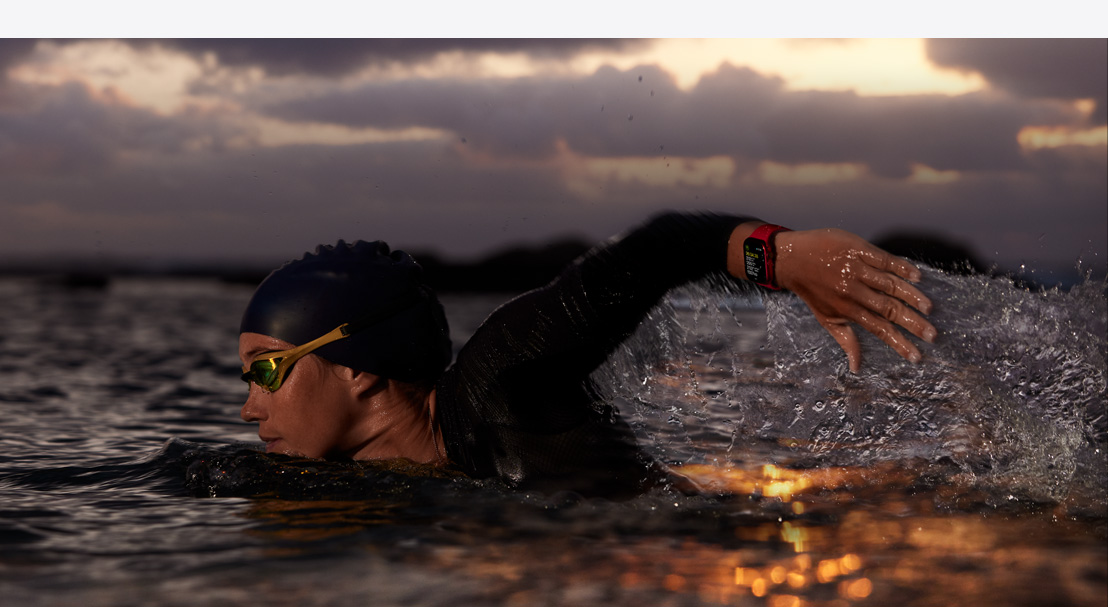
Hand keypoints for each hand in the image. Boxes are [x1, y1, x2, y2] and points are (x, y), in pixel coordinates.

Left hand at [731, 225, 936, 371]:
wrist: (791, 258)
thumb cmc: (812, 291)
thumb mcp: (826, 318)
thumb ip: (846, 340)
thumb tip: (856, 368)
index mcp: (848, 310)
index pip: (879, 330)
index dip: (899, 343)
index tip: (918, 356)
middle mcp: (853, 292)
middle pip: (889, 309)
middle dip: (913, 324)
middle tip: (933, 335)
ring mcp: (856, 270)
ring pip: (889, 285)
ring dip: (911, 296)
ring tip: (928, 308)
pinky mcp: (857, 250)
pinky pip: (883, 259)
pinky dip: (901, 267)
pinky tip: (917, 277)